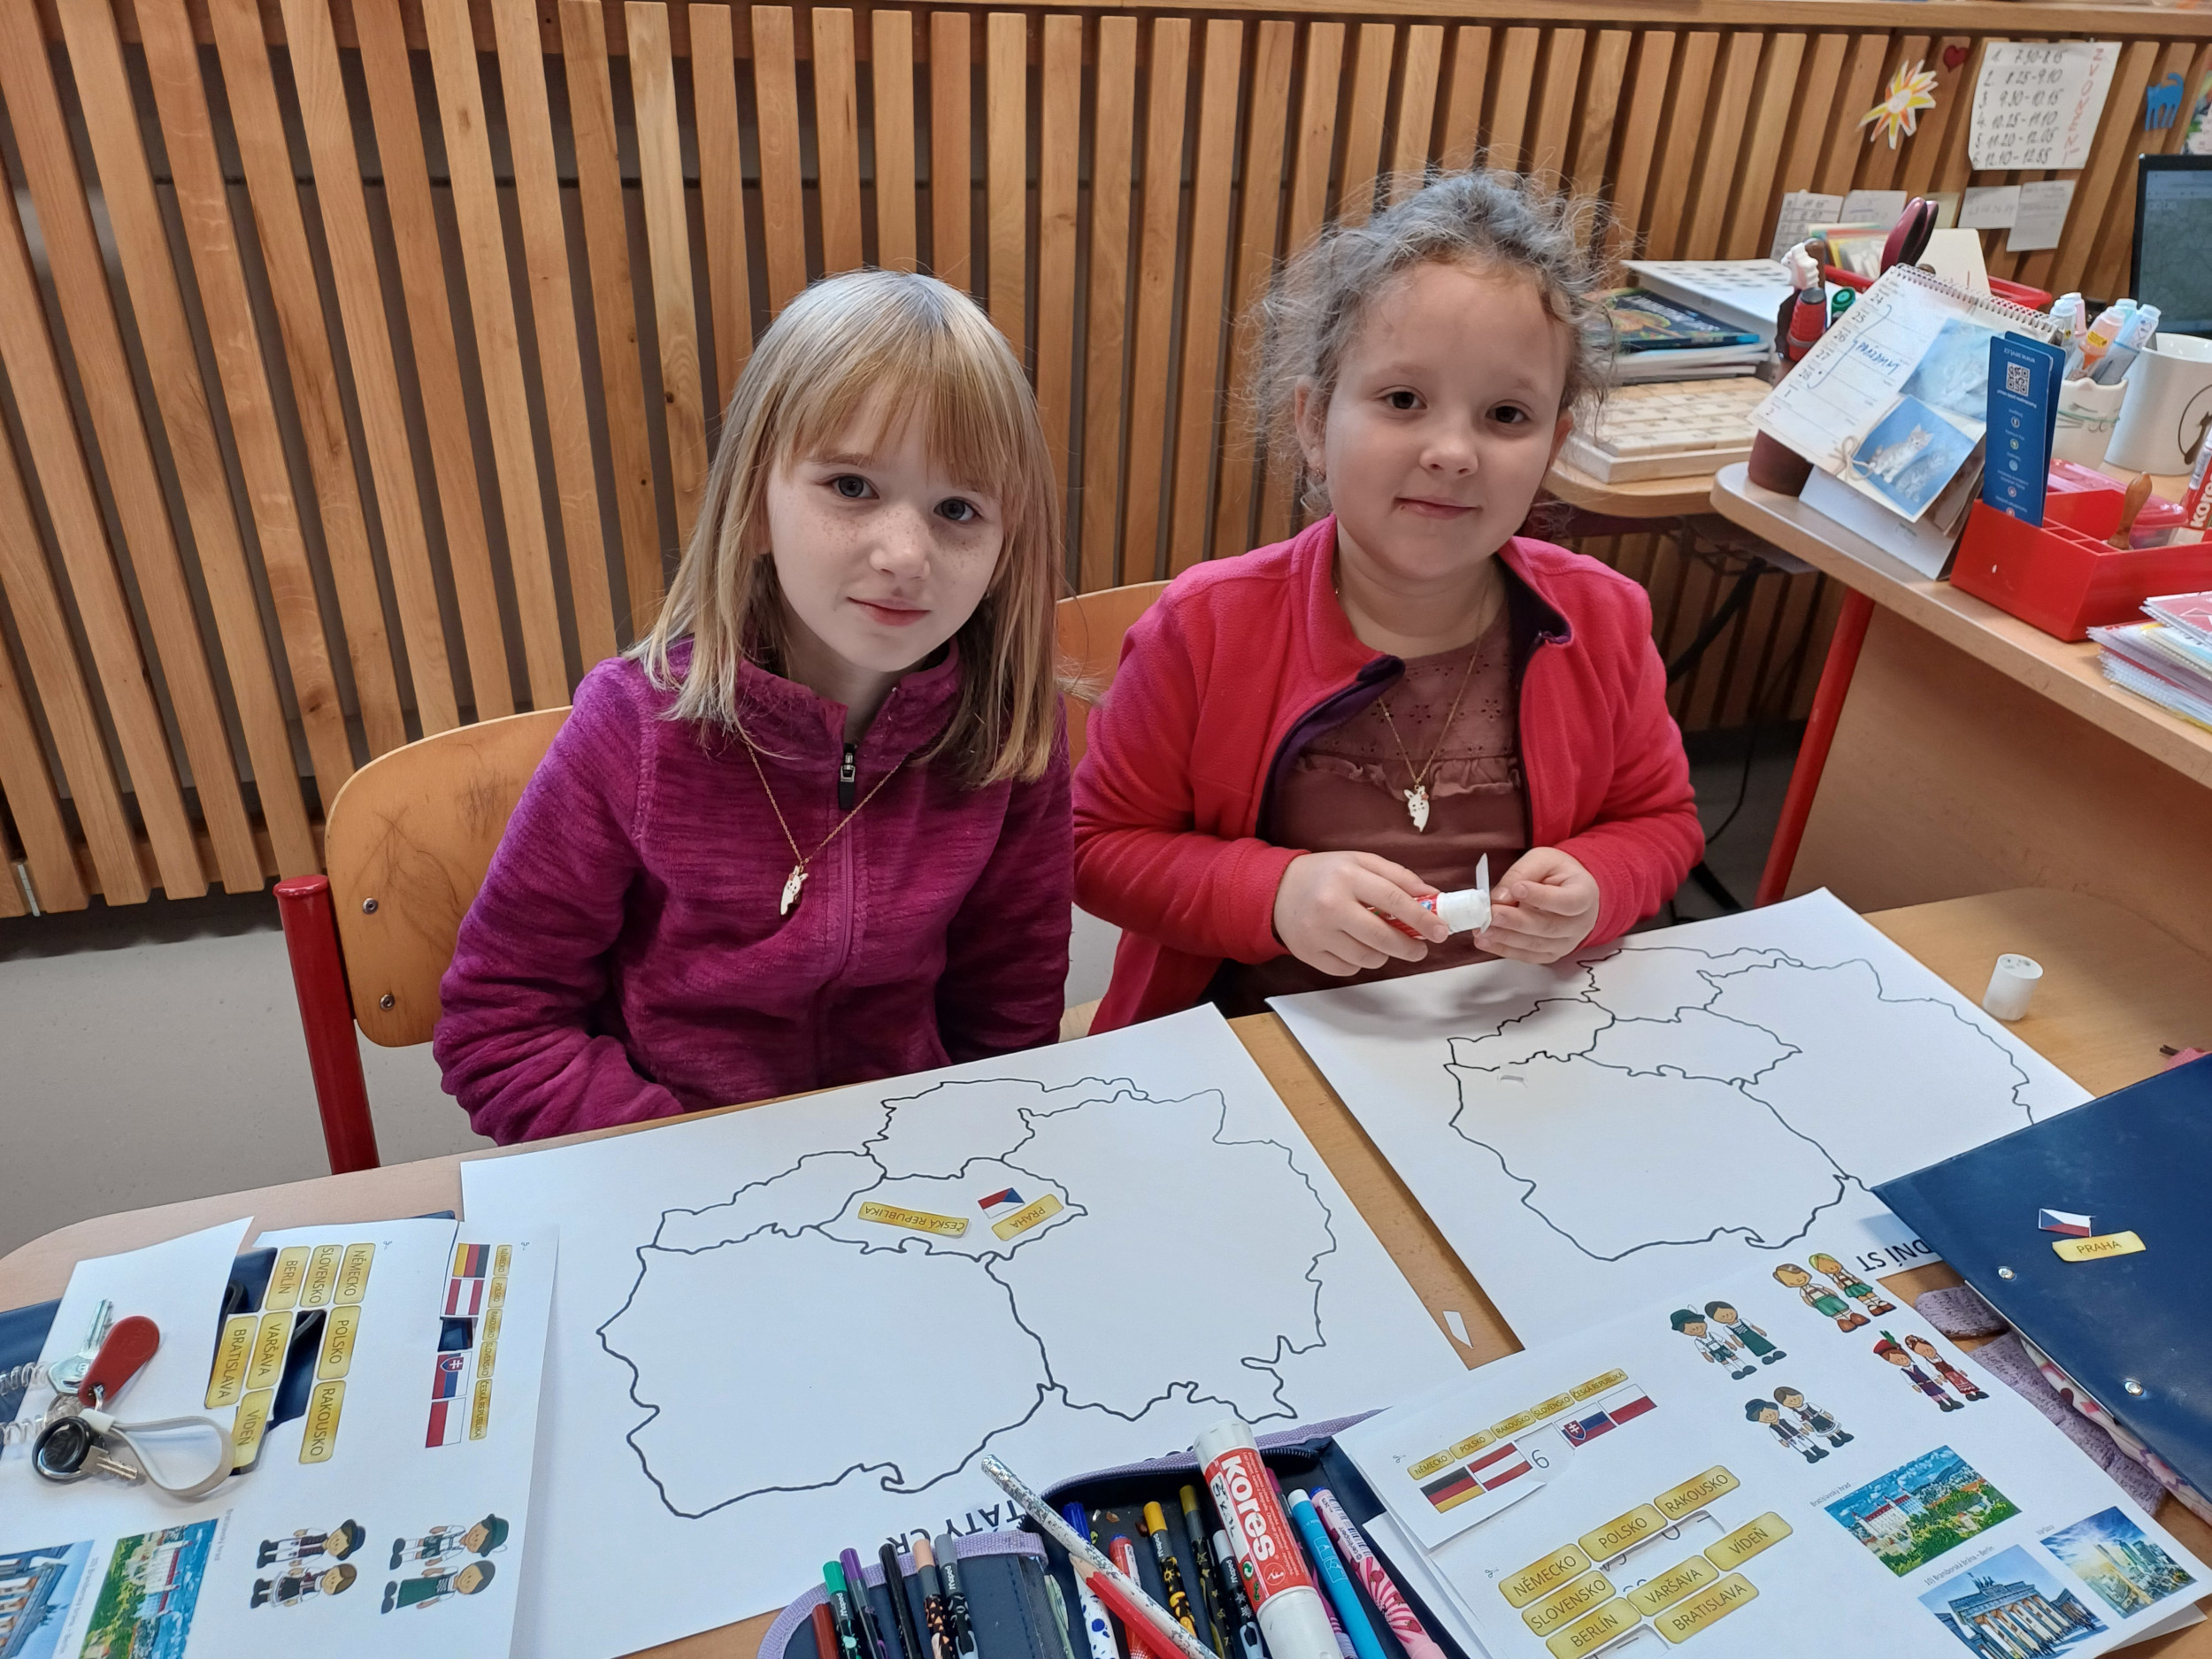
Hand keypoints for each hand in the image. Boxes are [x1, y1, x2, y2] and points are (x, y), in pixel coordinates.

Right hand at [1272, 851, 1449, 975]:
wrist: (1275, 891)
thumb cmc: (1325, 875)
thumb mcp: (1359, 862)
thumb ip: (1398, 876)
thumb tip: (1433, 897)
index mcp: (1347, 876)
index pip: (1394, 900)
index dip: (1423, 918)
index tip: (1441, 931)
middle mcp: (1330, 905)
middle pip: (1382, 937)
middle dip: (1410, 947)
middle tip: (1421, 948)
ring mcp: (1318, 933)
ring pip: (1368, 958)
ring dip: (1384, 954)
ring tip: (1380, 941)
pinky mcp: (1309, 954)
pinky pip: (1348, 969)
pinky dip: (1359, 962)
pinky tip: (1353, 945)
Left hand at [1479, 847, 1599, 963]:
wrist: (1568, 890)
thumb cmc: (1557, 873)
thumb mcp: (1542, 860)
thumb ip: (1522, 873)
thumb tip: (1500, 897)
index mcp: (1585, 894)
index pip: (1568, 901)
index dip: (1542, 897)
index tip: (1517, 889)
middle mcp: (1580, 923)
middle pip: (1548, 927)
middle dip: (1516, 922)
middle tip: (1491, 914)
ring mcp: (1566, 942)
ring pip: (1536, 945)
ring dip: (1506, 938)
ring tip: (1482, 929)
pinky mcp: (1551, 954)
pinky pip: (1528, 956)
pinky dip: (1504, 949)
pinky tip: (1486, 941)